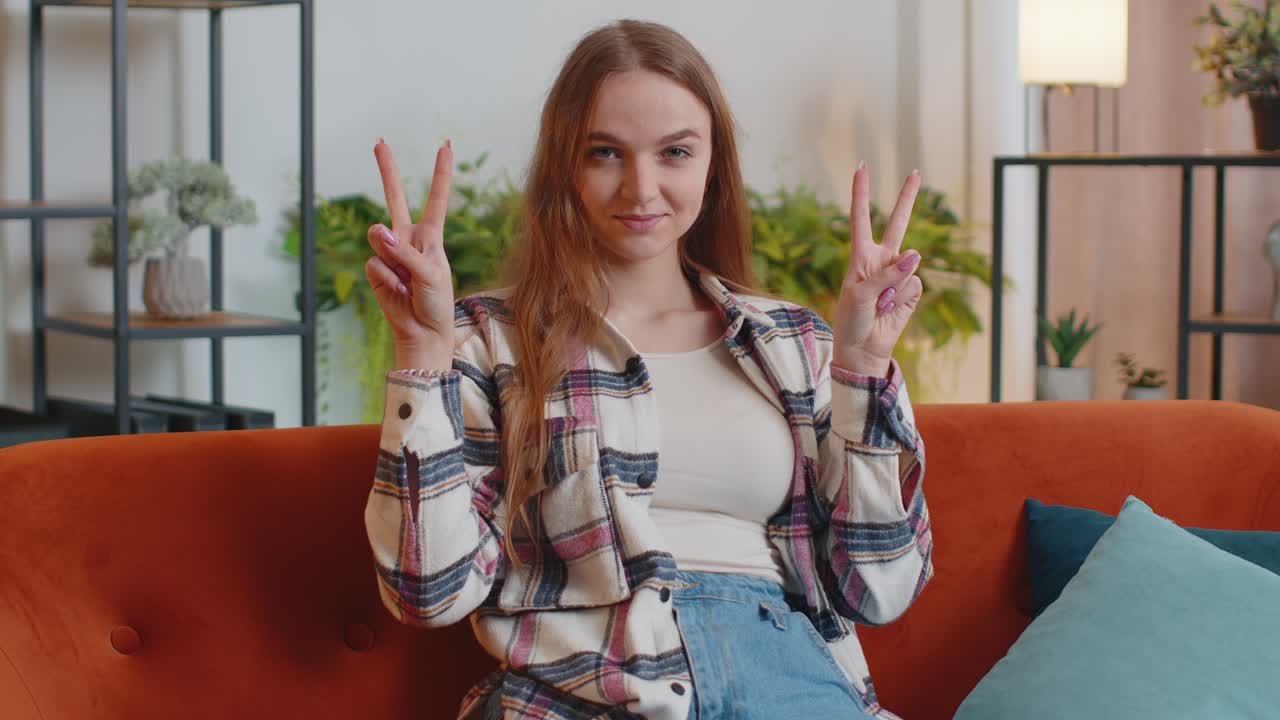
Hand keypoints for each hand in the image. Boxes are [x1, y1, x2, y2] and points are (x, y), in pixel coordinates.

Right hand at [366, 138, 454, 367]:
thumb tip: (376, 229)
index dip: (441, 174)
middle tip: (379, 142)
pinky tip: (397, 290)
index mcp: (431, 237)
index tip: (446, 147)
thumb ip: (405, 251)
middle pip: (395, 198)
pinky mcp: (376, 268)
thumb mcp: (431, 274)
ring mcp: (390, 252)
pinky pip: (375, 264)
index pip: (436, 200)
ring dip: (393, 259)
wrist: (422, 331)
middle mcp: (408, 239)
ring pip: (379, 238)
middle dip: (387, 170)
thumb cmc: (436, 302)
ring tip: (408, 282)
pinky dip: (387, 279)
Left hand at [831, 164, 923, 376]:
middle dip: (907, 199)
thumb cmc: (852, 319)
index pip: (860, 219)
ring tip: (878, 304)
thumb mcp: (860, 294)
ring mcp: (898, 274)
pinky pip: (914, 284)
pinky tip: (890, 308)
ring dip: (892, 287)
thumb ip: (887, 273)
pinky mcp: (911, 290)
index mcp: (860, 256)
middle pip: (897, 223)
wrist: (863, 348)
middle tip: (915, 172)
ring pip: (908, 265)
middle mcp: (881, 260)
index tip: (862, 168)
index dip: (861, 194)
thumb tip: (916, 254)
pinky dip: (902, 297)